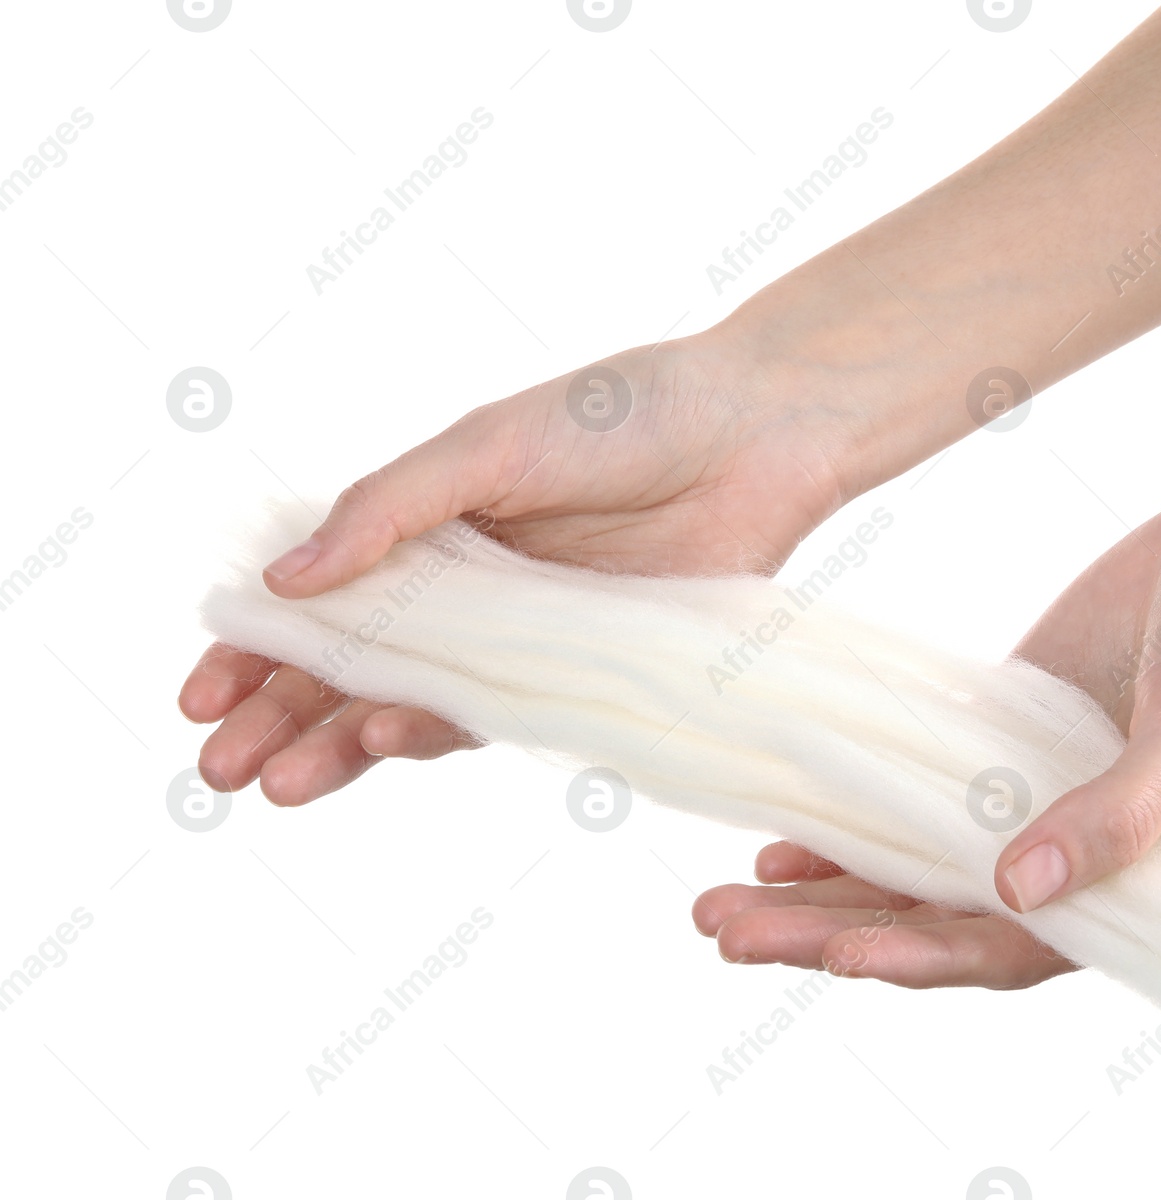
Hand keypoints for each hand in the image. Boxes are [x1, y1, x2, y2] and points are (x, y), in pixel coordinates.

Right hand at [178, 331, 851, 805]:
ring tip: (277, 782)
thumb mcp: (489, 446)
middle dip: (281, 719)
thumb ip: (389, 509)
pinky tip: (385, 740)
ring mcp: (522, 642)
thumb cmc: (623, 415)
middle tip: (221, 770)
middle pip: (353, 672)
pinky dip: (438, 731)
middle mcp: (466, 594)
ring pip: (413, 707)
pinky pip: (500, 717)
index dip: (256, 652)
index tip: (197, 699)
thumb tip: (282, 579)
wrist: (755, 434)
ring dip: (342, 746)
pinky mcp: (582, 674)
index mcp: (427, 530)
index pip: (321, 605)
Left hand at [693, 482, 1160, 986]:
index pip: (1004, 949)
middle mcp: (1064, 861)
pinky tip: (781, 840)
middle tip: (722, 932)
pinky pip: (910, 803)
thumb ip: (1123, 813)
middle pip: (929, 920)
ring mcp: (1024, 804)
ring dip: (818, 894)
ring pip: (906, 870)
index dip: (919, 955)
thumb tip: (1024, 889)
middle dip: (824, 936)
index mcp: (1127, 885)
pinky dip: (849, 827)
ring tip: (722, 905)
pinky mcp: (996, 746)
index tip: (833, 954)